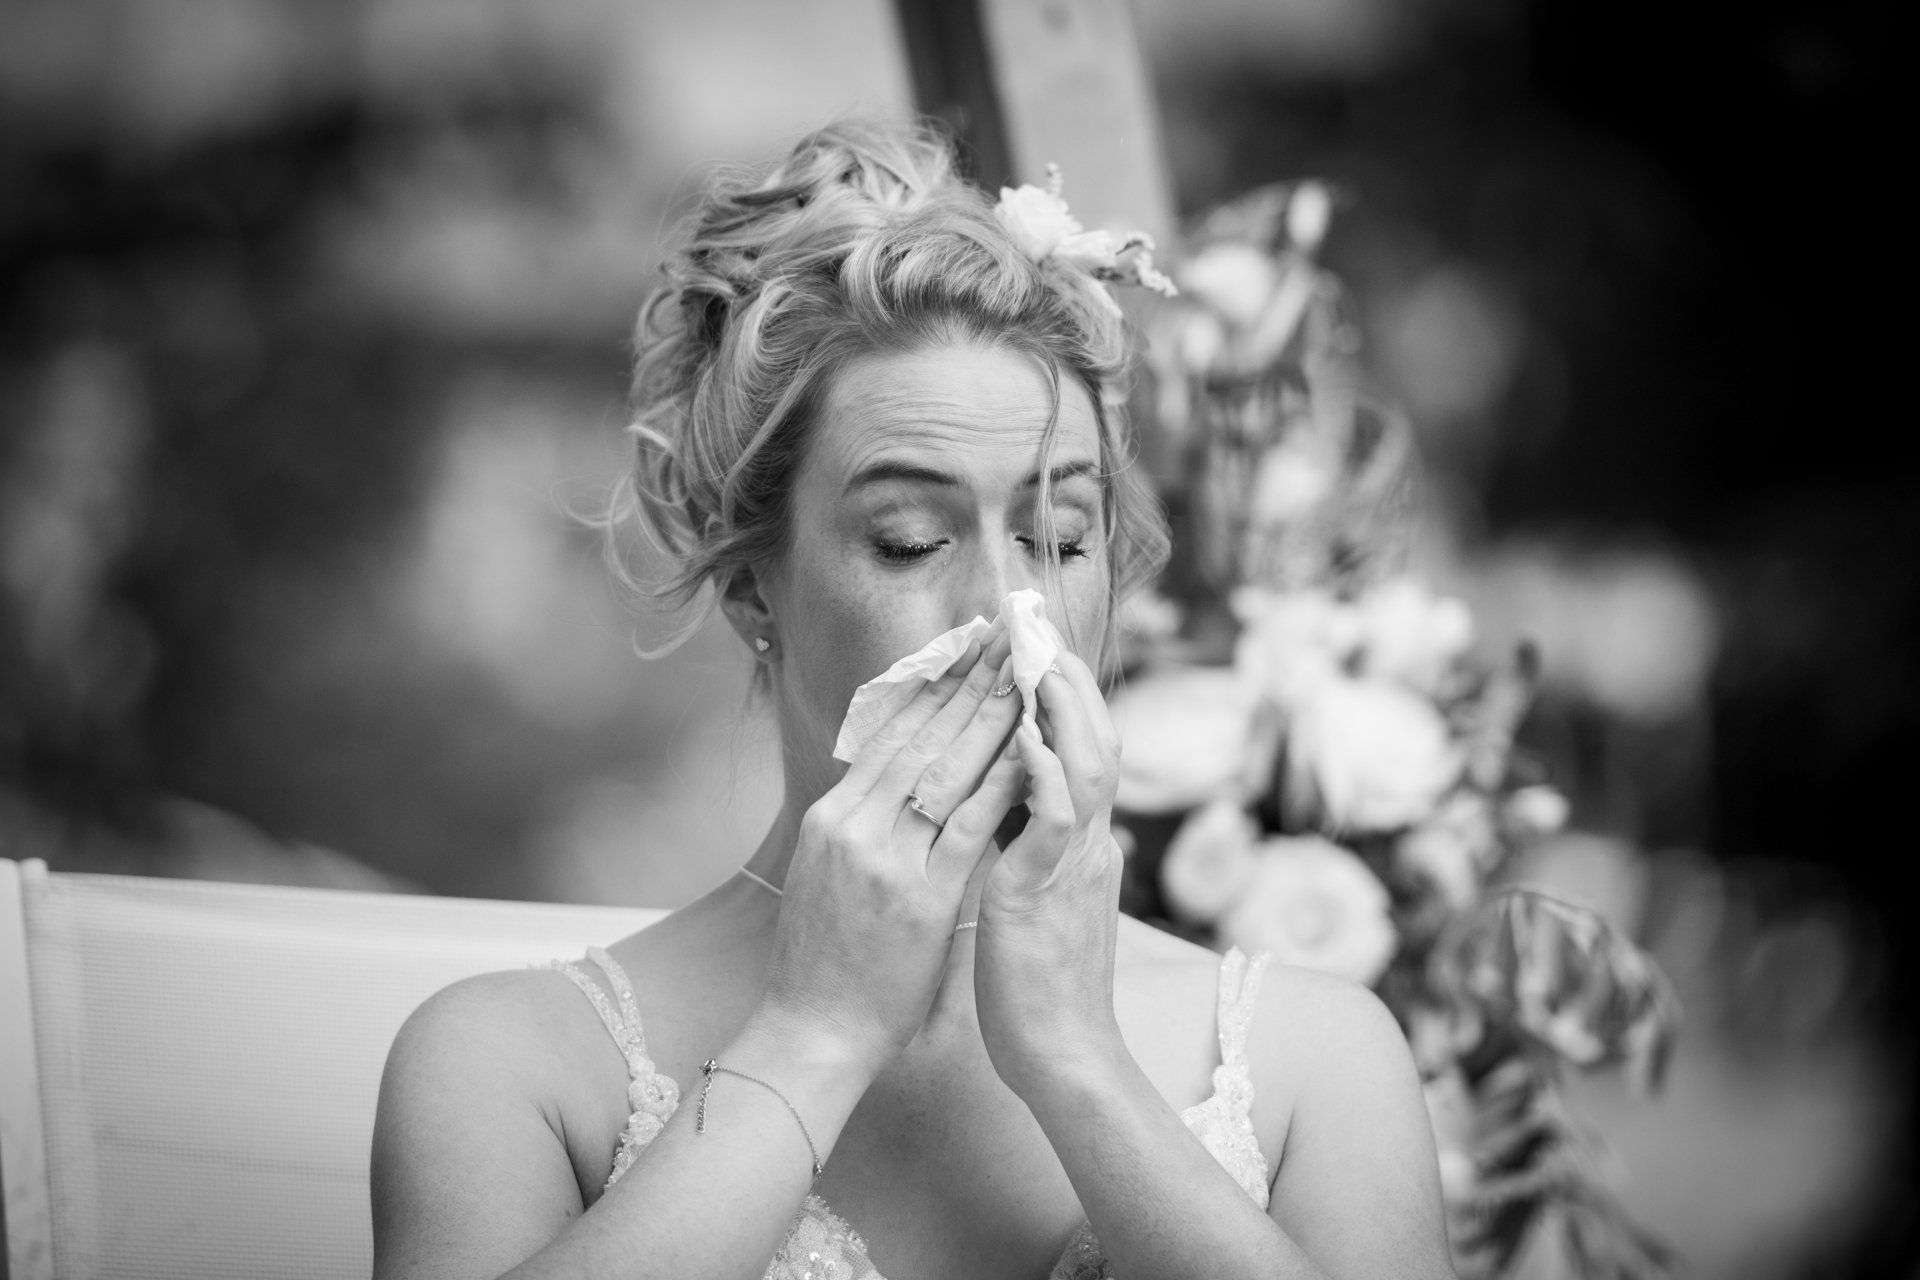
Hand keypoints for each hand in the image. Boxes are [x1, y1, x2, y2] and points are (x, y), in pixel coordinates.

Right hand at [757, 632, 1028, 1076]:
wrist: (813, 1032)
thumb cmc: (826, 961)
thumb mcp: (826, 874)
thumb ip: (859, 825)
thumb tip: (889, 782)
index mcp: (831, 817)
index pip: (888, 735)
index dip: (930, 688)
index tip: (963, 650)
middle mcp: (853, 825)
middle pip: (919, 738)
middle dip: (965, 684)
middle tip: (1002, 640)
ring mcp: (884, 858)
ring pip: (947, 770)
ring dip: (990, 718)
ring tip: (1023, 675)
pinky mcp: (921, 896)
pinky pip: (971, 825)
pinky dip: (1003, 783)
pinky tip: (1032, 751)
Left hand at [972, 650, 1128, 1099]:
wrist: (1061, 1056)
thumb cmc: (1037, 983)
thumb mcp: (1037, 897)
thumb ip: (1034, 848)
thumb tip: (1015, 807)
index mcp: (1083, 842)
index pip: (1082, 749)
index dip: (1065, 694)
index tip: (1039, 643)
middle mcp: (1090, 842)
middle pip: (1096, 738)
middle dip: (1071, 678)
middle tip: (1040, 623)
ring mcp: (1075, 864)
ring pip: (1089, 763)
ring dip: (1065, 705)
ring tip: (1039, 653)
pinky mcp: (1048, 891)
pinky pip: (1056, 819)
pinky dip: (1045, 770)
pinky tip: (1023, 733)